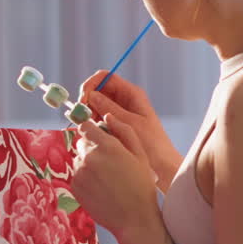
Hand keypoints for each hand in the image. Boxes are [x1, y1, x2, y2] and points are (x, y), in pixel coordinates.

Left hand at [69, 115, 161, 243]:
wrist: (134, 219)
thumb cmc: (141, 186)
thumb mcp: (140, 155)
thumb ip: (124, 131)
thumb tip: (108, 116)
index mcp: (107, 146)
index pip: (86, 127)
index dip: (92, 131)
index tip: (99, 137)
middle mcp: (89, 157)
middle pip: (81, 143)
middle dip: (92, 147)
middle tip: (109, 162)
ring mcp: (80, 172)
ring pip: (78, 159)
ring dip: (88, 163)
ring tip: (106, 178)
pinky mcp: (74, 187)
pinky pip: (76, 174)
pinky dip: (85, 178)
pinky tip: (100, 187)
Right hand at [79, 71, 182, 189]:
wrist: (163, 166)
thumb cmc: (151, 143)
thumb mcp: (129, 123)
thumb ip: (109, 108)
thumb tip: (90, 95)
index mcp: (131, 93)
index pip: (105, 77)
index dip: (90, 85)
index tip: (82, 100)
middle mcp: (125, 100)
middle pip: (98, 90)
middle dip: (87, 101)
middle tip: (79, 117)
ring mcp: (120, 113)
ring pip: (96, 105)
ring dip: (88, 113)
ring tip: (84, 127)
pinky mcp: (115, 126)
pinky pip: (99, 119)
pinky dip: (92, 123)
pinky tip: (90, 133)